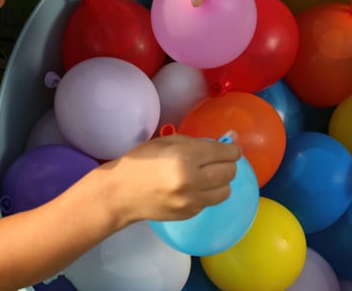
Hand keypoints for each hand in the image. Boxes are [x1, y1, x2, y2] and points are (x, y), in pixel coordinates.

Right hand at [99, 134, 240, 222]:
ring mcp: (192, 201)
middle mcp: (193, 181)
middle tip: (217, 159)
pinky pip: (211, 201)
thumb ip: (200, 141)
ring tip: (207, 175)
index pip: (225, 153)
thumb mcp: (168, 142)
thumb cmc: (140, 161)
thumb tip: (231, 137)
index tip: (229, 147)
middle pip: (230, 172)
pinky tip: (194, 186)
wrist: (120, 193)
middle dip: (228, 163)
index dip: (232, 148)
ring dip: (221, 180)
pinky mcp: (190, 213)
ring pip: (226, 190)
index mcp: (186, 158)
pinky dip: (208, 192)